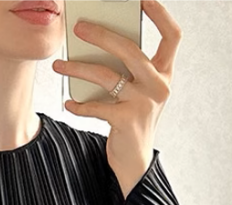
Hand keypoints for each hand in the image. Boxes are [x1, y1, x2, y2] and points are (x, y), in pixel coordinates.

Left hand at [51, 0, 181, 195]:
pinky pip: (96, 107)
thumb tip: (95, 40)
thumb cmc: (131, 120)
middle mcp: (159, 86)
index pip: (172, 37)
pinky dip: (78, 105)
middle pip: (130, 50)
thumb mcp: (136, 92)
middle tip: (78, 27)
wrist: (135, 162)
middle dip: (102, 35)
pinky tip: (68, 104)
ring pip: (106, 76)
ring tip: (58, 65)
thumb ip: (127, 70)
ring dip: (78, 69)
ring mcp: (144, 104)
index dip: (160, 14)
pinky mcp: (127, 122)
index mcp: (165, 74)